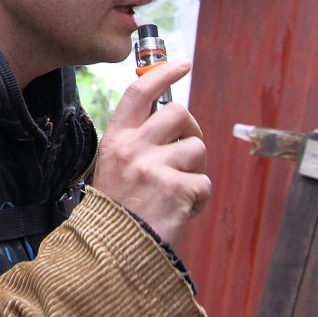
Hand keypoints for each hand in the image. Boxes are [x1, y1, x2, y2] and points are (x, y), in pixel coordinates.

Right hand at [90, 59, 208, 246]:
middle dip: (191, 130)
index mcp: (115, 139)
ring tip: (177, 190)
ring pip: (196, 148)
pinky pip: (204, 183)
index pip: (139, 93)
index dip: (162, 72)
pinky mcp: (176, 188)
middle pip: (178, 113)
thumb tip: (169, 114)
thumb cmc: (117, 209)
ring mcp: (154, 167)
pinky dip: (198, 198)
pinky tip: (181, 210)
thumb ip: (136, 140)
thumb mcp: (114, 166)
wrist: (114, 252)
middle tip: (187, 150)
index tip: (182, 64)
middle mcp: (132, 148)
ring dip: (194, 169)